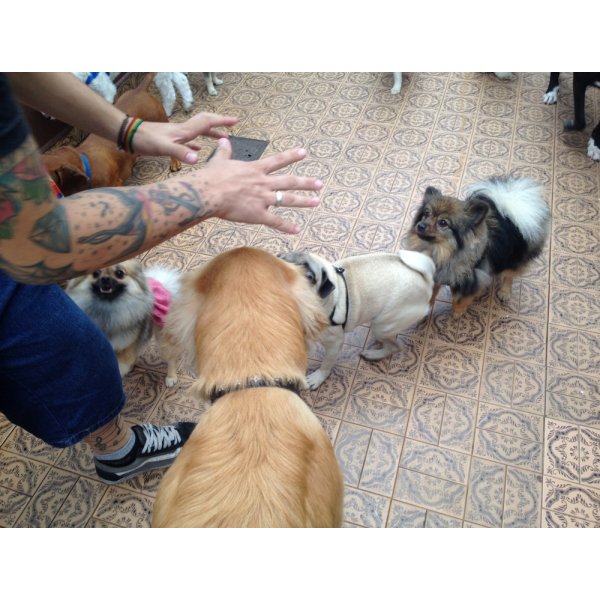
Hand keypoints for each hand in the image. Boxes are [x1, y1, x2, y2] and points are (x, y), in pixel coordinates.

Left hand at [133, 112, 238, 163]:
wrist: (128, 135)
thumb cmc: (145, 140)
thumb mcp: (163, 148)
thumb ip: (181, 152)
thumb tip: (198, 157)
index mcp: (185, 131)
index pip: (208, 122)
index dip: (222, 121)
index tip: (236, 120)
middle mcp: (183, 130)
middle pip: (205, 123)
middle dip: (220, 124)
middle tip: (232, 126)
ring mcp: (177, 134)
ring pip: (199, 131)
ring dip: (211, 134)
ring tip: (222, 139)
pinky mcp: (170, 140)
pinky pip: (189, 140)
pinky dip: (197, 143)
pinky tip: (198, 149)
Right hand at [198, 138, 321, 233]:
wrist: (208, 193)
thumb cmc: (211, 177)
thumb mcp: (219, 161)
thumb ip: (225, 152)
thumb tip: (224, 141)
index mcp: (255, 170)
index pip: (278, 161)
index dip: (292, 156)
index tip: (304, 153)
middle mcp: (263, 183)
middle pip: (289, 181)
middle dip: (306, 183)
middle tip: (319, 184)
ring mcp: (262, 199)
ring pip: (287, 199)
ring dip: (303, 201)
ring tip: (316, 201)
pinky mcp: (257, 214)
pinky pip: (275, 221)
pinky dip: (286, 226)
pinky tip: (297, 230)